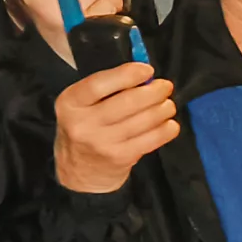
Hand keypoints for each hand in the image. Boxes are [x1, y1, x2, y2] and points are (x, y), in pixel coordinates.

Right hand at [54, 63, 175, 192]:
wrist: (78, 170)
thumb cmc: (86, 127)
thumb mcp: (83, 104)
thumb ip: (109, 87)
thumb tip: (146, 76)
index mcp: (71, 102)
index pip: (99, 84)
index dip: (127, 75)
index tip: (148, 70)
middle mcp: (83, 123)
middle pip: (127, 102)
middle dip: (154, 91)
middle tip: (165, 87)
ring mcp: (102, 143)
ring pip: (143, 120)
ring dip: (163, 109)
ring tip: (168, 105)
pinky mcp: (120, 158)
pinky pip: (151, 139)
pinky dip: (166, 129)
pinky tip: (170, 123)